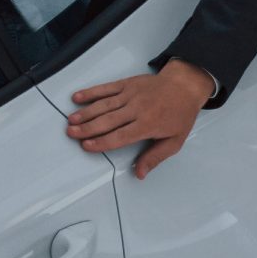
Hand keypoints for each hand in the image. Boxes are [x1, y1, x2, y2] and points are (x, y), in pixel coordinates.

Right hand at [67, 59, 215, 178]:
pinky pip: (106, 88)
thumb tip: (140, 173)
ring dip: (86, 113)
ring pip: (104, 105)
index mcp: (148, 124)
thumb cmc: (180, 114)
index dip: (101, 142)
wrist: (185, 86)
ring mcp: (131, 95)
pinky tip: (77, 97)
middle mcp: (137, 109)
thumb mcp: (174, 141)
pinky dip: (91, 92)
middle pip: (108, 121)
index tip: (87, 146)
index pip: (120, 136)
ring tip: (71, 121)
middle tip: (71, 134)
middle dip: (88, 128)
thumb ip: (155, 157)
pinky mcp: (127, 84)